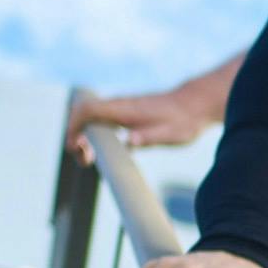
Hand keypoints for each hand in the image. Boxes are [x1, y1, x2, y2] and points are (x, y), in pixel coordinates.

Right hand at [69, 82, 222, 150]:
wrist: (194, 105)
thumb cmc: (183, 122)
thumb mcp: (170, 134)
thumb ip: (149, 137)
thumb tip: (130, 141)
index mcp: (124, 109)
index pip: (87, 110)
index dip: (74, 126)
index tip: (76, 147)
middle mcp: (118, 105)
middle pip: (82, 115)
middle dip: (75, 136)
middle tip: (85, 161)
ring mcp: (120, 108)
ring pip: (89, 118)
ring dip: (84, 138)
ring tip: (89, 160)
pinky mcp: (124, 114)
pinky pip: (100, 121)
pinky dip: (94, 136)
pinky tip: (102, 152)